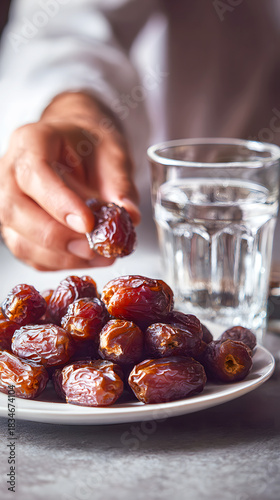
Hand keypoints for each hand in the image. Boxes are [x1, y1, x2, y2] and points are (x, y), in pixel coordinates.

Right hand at [0, 93, 139, 270]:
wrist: (78, 146)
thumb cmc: (90, 144)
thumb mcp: (113, 152)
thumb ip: (120, 183)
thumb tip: (129, 215)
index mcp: (31, 142)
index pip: (33, 174)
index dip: (59, 202)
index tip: (88, 223)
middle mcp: (10, 173)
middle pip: (16, 211)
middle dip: (59, 237)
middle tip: (95, 246)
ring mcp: (9, 203)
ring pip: (21, 240)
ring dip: (62, 256)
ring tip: (100, 255)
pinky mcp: (16, 229)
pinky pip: (30, 254)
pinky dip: (60, 263)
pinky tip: (88, 257)